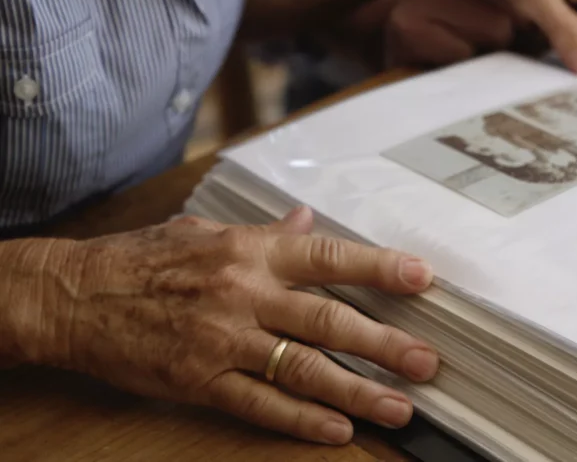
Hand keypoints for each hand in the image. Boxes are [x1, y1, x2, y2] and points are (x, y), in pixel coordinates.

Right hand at [42, 207, 437, 444]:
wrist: (73, 295)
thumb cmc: (142, 259)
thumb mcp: (206, 231)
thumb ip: (264, 233)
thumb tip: (307, 222)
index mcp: (251, 250)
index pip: (329, 257)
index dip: (380, 268)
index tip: (422, 278)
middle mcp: (245, 292)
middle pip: (328, 321)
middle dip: (384, 344)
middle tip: (428, 362)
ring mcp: (223, 339)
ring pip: (303, 368)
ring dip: (356, 390)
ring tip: (398, 407)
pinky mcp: (199, 379)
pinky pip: (259, 403)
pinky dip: (300, 420)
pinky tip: (336, 429)